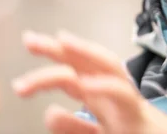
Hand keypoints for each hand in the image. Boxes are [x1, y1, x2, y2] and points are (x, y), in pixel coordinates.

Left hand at [12, 30, 166, 133]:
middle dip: (58, 48)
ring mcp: (125, 103)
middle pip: (85, 63)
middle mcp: (111, 95)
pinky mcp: (137, 117)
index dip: (54, 53)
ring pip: (104, 69)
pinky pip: (122, 97)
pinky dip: (105, 87)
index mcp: (101, 100)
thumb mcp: (98, 133)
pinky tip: (86, 84)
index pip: (75, 70)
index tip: (30, 40)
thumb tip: (50, 112)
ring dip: (82, 55)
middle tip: (29, 40)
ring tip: (56, 46)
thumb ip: (74, 126)